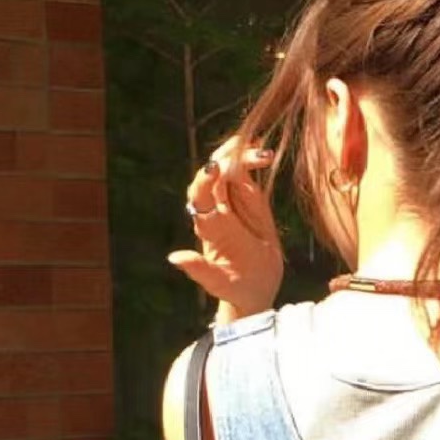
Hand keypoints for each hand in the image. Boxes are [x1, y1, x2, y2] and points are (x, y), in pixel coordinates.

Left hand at [170, 135, 283, 321]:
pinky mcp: (249, 200)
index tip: (215, 169)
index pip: (199, 196)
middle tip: (247, 149)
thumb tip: (174, 258)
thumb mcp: (217, 282)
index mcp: (208, 226)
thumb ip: (199, 270)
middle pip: (213, 173)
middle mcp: (216, 210)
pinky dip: (251, 160)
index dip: (204, 180)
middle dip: (226, 158)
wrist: (255, 289)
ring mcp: (233, 202)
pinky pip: (246, 174)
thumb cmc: (233, 289)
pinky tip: (264, 154)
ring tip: (261, 153)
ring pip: (229, 168)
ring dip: (241, 154)